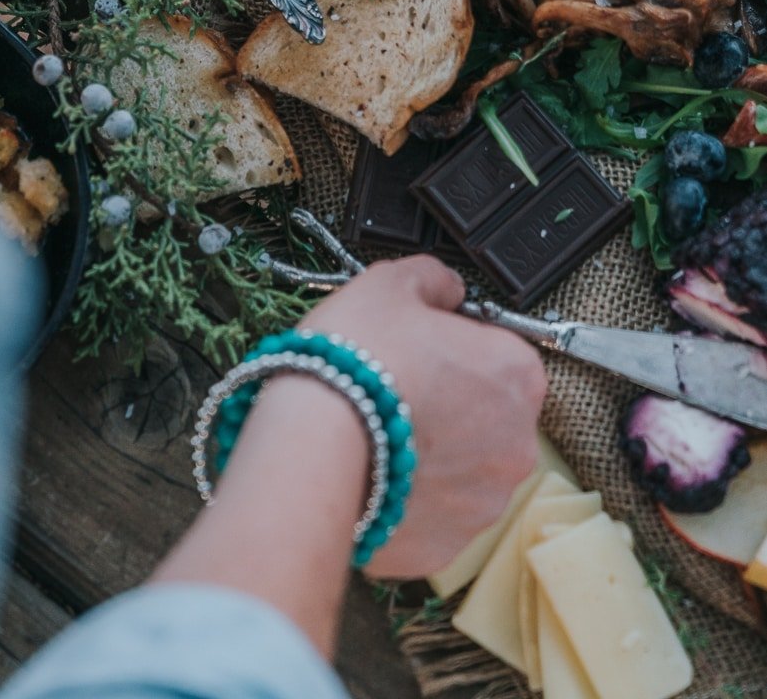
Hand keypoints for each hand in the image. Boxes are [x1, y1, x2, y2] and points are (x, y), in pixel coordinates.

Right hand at [298, 256, 546, 578]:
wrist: (312, 447)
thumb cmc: (355, 361)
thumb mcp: (389, 284)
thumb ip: (432, 279)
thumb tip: (446, 287)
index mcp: (515, 374)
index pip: (499, 352)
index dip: (456, 346)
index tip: (421, 349)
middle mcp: (515, 443)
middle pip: (487, 415)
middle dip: (450, 404)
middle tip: (394, 390)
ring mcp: (484, 502)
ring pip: (462, 468)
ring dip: (430, 453)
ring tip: (375, 433)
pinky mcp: (448, 547)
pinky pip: (433, 514)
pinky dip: (408, 496)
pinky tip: (372, 471)